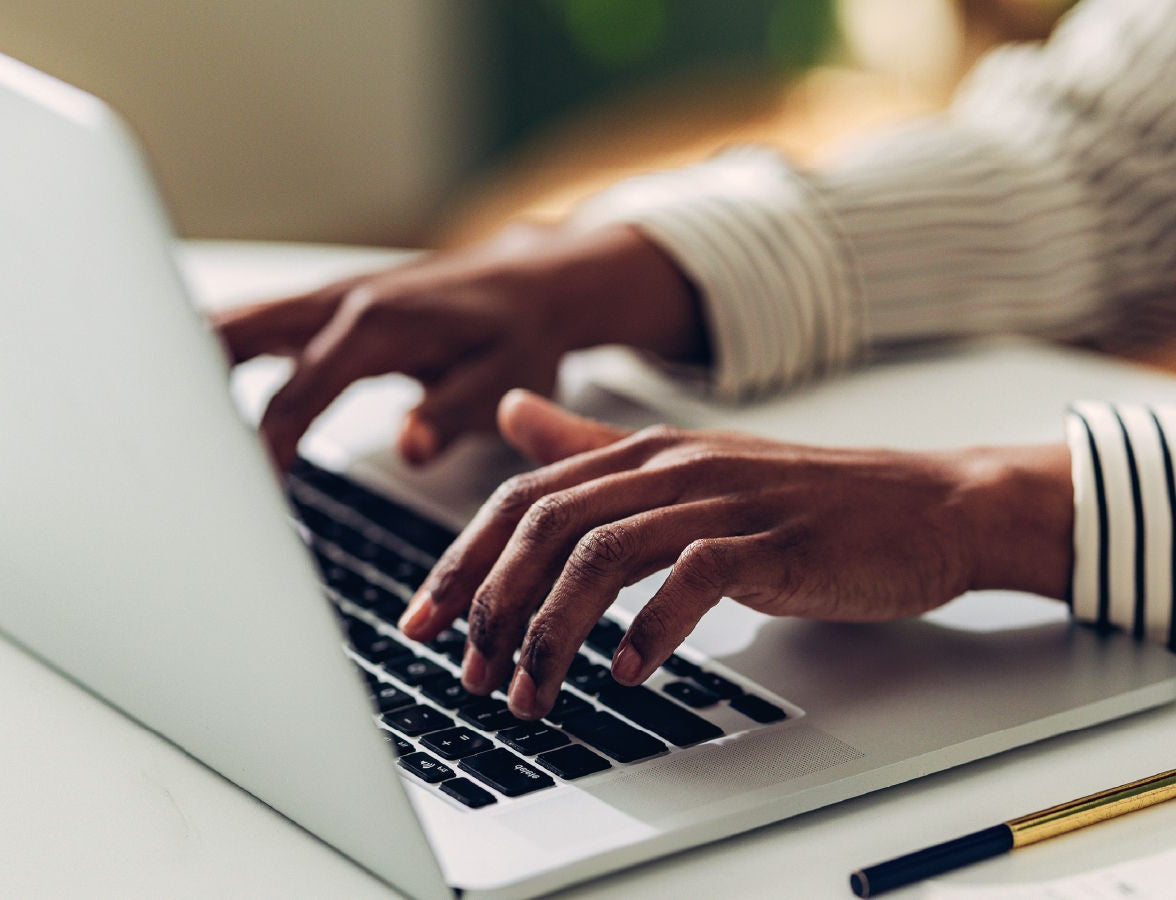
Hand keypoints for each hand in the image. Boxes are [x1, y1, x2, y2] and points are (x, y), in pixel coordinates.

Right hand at [211, 223, 705, 468]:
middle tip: (162, 453)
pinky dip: (211, 358)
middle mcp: (335, 303)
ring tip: (152, 429)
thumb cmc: (520, 335)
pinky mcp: (318, 308)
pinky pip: (249, 328)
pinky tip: (188, 400)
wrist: (532, 283)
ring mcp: (321, 300)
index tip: (239, 500)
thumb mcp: (506, 380)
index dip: (259, 451)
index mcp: (374, 327)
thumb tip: (411, 448)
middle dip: (187, 389)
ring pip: (229, 325)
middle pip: (231, 338)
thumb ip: (454, 414)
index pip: (291, 397)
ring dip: (188, 366)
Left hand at [399, 391, 1072, 720]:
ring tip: (532, 693)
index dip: (462, 561)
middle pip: (547, 526)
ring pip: (604, 554)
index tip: (424, 620)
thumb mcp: (685, 465)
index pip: (522, 500)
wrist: (928, 504)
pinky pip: (694, 579)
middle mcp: (671, 466)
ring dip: (554, 632)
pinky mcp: (775, 540)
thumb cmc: (802, 498)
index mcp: (640, 451)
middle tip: (471, 671)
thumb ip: (592, 448)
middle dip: (492, 603)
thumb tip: (511, 414)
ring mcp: (723, 499)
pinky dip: (651, 629)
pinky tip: (628, 673)